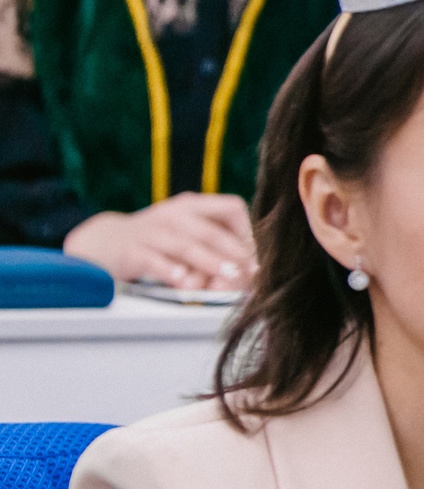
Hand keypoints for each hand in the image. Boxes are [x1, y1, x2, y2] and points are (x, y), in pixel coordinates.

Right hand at [63, 193, 255, 289]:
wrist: (103, 243)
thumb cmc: (157, 243)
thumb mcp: (187, 234)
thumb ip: (216, 247)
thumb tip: (252, 273)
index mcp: (192, 206)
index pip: (230, 207)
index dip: (247, 231)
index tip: (255, 257)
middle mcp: (172, 215)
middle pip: (209, 230)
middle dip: (233, 252)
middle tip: (249, 271)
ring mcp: (150, 232)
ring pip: (184, 245)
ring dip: (209, 262)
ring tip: (229, 276)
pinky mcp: (131, 252)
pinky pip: (153, 260)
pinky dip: (170, 271)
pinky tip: (184, 282)